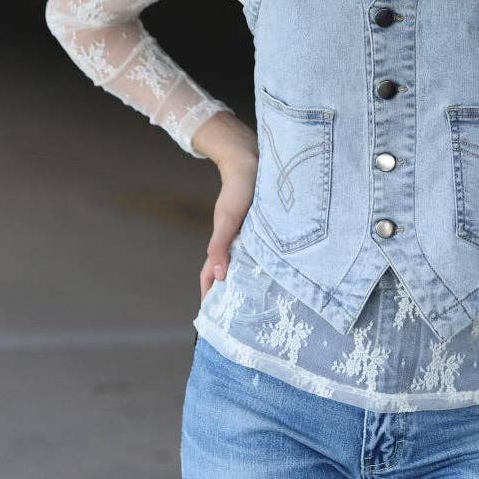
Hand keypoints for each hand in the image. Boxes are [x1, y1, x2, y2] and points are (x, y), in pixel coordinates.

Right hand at [198, 146, 258, 301]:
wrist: (251, 160)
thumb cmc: (239, 189)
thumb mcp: (228, 219)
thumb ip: (220, 246)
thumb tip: (218, 275)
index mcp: (222, 242)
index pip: (210, 274)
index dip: (208, 294)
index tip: (210, 315)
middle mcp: (233, 241)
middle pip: (225, 273)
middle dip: (227, 294)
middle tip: (235, 318)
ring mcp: (246, 235)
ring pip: (241, 263)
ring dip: (243, 281)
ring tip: (253, 301)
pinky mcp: (259, 228)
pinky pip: (256, 252)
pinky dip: (258, 265)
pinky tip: (270, 272)